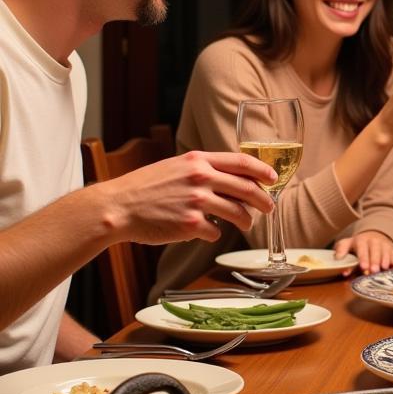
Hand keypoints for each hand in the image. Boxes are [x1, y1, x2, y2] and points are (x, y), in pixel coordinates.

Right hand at [100, 151, 275, 244]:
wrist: (117, 207)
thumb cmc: (145, 188)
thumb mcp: (176, 167)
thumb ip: (203, 169)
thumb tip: (232, 179)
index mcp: (198, 160)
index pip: (242, 162)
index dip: (263, 171)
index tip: (274, 179)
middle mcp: (200, 177)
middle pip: (247, 189)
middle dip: (264, 201)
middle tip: (270, 208)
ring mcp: (197, 201)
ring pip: (237, 213)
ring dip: (246, 221)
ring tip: (246, 224)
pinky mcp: (190, 224)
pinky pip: (215, 232)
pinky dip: (215, 233)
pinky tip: (207, 232)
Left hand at [334, 230, 392, 274]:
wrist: (375, 235)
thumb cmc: (359, 244)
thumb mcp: (347, 244)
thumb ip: (341, 251)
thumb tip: (338, 260)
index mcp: (361, 240)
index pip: (362, 249)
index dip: (363, 258)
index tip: (363, 267)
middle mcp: (374, 241)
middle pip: (375, 251)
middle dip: (374, 261)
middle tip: (373, 271)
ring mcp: (384, 245)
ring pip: (386, 253)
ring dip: (385, 261)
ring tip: (383, 269)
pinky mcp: (392, 251)